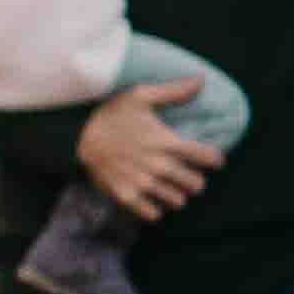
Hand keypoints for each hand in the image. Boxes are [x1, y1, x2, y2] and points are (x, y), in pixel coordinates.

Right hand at [76, 83, 220, 220]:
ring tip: (171, 186)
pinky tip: (153, 199)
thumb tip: (201, 79)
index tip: (214, 159)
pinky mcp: (128, 196)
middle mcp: (160, 167)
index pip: (206, 157)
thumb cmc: (111, 114)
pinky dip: (156, 208)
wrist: (78, 137)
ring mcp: (144, 184)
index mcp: (167, 143)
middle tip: (190, 174)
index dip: (215, 159)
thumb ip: (173, 90)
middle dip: (196, 179)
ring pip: (178, 201)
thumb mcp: (140, 95)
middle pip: (196, 184)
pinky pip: (153, 213)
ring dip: (178, 194)